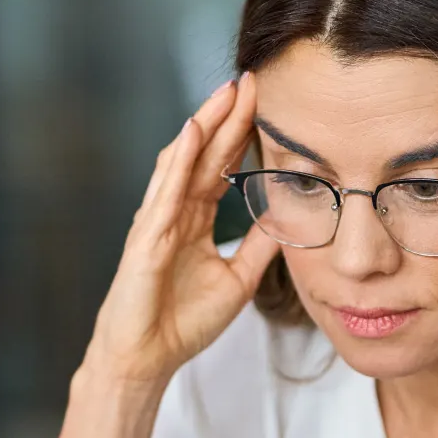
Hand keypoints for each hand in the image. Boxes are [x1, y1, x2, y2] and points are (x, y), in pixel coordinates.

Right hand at [86, 72, 280, 387]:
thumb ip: (260, 247)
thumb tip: (290, 219)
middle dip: (226, 116)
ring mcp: (157, 220)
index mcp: (193, 220)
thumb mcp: (238, 279)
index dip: (241, 134)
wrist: (147, 358)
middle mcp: (174, 212)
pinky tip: (194, 131)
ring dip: (204, 124)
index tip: (264, 102)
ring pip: (183, 161)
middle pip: (204, 154)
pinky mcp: (146, 237)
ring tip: (225, 92)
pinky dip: (180, 159)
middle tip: (249, 79)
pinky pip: (165, 190)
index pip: (220, 166)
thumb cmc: (182, 323)